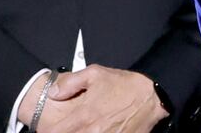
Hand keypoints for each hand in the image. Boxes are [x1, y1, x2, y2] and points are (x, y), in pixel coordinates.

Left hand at [26, 65, 168, 132]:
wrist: (153, 98)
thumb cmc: (125, 86)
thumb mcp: (96, 73)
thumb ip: (71, 82)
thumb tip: (54, 93)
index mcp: (84, 116)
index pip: (54, 132)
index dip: (47, 131)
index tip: (47, 128)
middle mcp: (92, 132)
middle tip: (64, 127)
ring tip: (83, 128)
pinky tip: (95, 131)